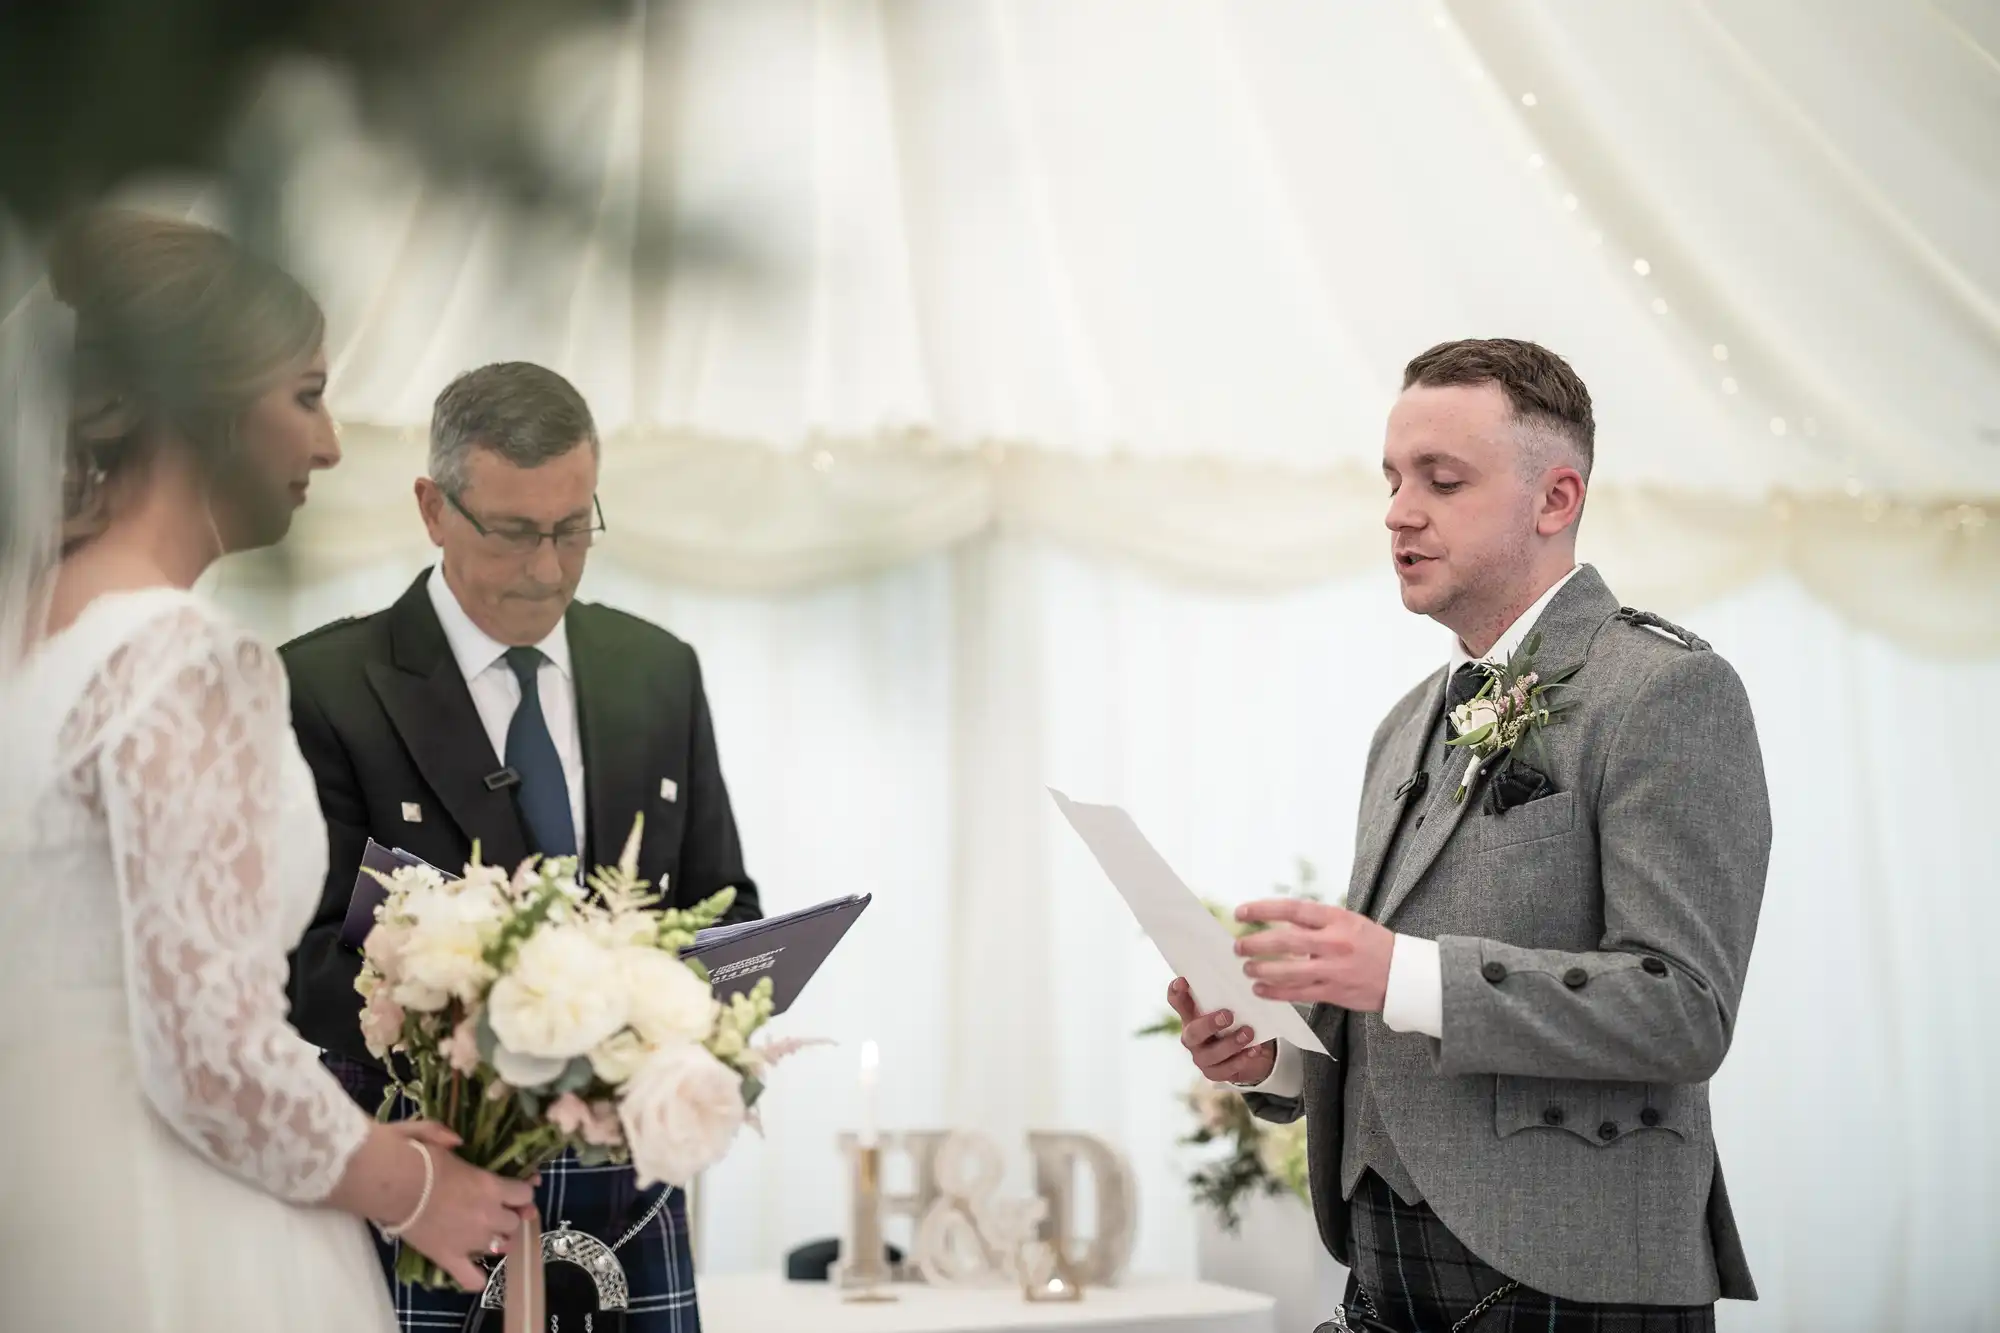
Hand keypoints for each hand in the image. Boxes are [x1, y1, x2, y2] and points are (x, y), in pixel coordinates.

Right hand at [394, 1129, 539, 1292]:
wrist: (388, 1183)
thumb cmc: (412, 1156)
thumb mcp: (432, 1133)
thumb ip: (447, 1136)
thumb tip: (457, 1141)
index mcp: (490, 1185)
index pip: (525, 1194)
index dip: (523, 1192)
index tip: (516, 1189)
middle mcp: (487, 1214)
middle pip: (514, 1223)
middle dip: (508, 1216)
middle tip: (495, 1211)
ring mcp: (469, 1240)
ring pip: (500, 1248)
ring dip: (496, 1241)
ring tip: (484, 1235)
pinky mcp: (447, 1257)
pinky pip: (472, 1279)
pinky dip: (477, 1278)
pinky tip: (475, 1272)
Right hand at [1166, 977, 1275, 1085]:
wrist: (1251, 1052)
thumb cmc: (1238, 1023)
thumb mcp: (1233, 1007)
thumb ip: (1228, 997)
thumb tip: (1241, 982)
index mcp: (1192, 1014)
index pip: (1177, 1001)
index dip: (1176, 992)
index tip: (1183, 982)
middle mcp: (1192, 1036)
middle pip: (1193, 1032)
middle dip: (1209, 1024)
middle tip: (1228, 1015)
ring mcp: (1201, 1056)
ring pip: (1211, 1054)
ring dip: (1231, 1043)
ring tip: (1248, 1033)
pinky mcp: (1213, 1073)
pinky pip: (1226, 1069)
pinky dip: (1241, 1059)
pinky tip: (1254, 1050)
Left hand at [1234, 899, 1394, 1011]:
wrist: (1405, 974)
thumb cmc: (1373, 944)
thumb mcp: (1349, 922)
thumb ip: (1316, 924)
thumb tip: (1280, 926)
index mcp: (1337, 919)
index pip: (1292, 909)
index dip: (1263, 909)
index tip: (1241, 912)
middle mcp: (1334, 942)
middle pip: (1285, 941)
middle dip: (1256, 943)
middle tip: (1238, 946)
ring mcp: (1334, 969)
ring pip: (1288, 971)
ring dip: (1262, 970)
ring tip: (1246, 969)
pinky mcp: (1334, 992)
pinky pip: (1298, 993)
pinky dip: (1275, 992)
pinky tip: (1260, 990)